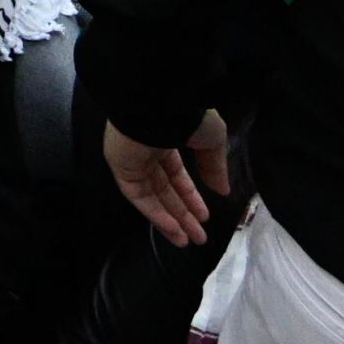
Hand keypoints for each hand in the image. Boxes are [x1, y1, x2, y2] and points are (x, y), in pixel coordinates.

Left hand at [104, 111, 234, 247]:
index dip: (190, 196)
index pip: (176, 174)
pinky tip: (173, 229)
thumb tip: (223, 190)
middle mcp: (147, 151)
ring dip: (170, 219)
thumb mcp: (212, 140)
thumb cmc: (187, 116)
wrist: (159, 102)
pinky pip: (138, 195)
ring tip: (187, 241)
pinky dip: (155, 213)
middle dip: (182, 214)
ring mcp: (132, 159)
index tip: (205, 216)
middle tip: (198, 237)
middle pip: (164, 189)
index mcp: (166, 139)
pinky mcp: (120, 167)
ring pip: (152, 196)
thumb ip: (214, 166)